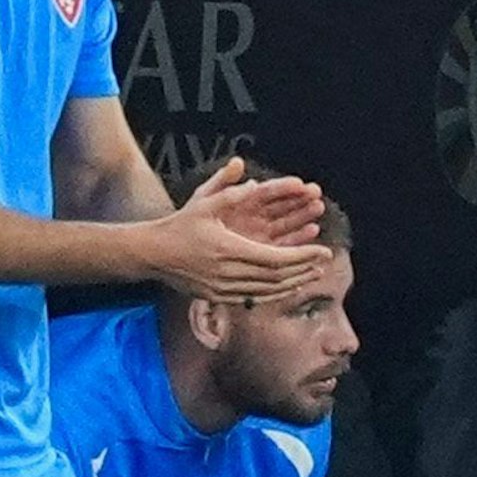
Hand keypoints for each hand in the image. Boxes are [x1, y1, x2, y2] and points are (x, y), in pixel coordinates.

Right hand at [148, 158, 331, 302]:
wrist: (152, 253)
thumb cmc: (179, 225)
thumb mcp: (202, 203)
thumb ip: (228, 191)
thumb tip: (251, 178)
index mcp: (228, 248)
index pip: (275, 258)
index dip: (302, 256)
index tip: (323, 250)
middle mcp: (228, 272)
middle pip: (276, 277)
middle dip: (303, 270)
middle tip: (324, 261)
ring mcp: (222, 288)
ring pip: (267, 291)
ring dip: (293, 283)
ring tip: (313, 275)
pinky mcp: (217, 297)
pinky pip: (253, 298)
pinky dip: (274, 293)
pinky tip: (287, 286)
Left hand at [191, 159, 324, 246]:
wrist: (182, 245)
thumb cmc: (192, 218)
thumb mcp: (205, 197)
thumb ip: (222, 181)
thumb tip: (237, 162)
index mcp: (244, 200)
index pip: (268, 191)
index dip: (284, 187)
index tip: (300, 183)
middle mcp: (256, 215)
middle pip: (283, 206)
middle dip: (301, 199)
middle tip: (316, 195)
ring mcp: (260, 233)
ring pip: (287, 224)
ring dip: (303, 217)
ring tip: (317, 209)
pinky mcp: (262, 251)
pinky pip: (283, 245)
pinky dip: (297, 238)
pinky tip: (311, 231)